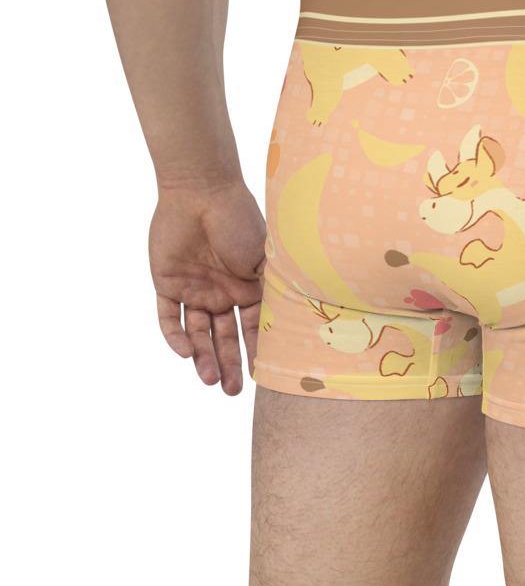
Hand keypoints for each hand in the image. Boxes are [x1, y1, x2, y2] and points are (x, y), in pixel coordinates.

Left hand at [149, 181, 265, 394]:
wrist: (202, 192)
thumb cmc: (240, 221)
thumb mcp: (267, 260)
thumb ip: (274, 291)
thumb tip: (295, 326)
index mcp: (249, 288)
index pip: (255, 328)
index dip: (258, 352)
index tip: (264, 376)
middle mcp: (223, 294)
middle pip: (224, 338)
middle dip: (230, 365)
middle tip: (233, 392)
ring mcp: (195, 290)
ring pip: (198, 334)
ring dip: (203, 358)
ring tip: (210, 380)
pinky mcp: (168, 284)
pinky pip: (168, 317)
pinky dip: (175, 336)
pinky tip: (185, 352)